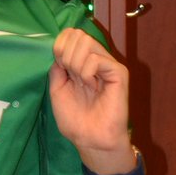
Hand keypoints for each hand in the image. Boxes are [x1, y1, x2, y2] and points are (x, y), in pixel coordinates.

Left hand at [49, 27, 132, 169]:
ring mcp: (108, 65)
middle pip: (77, 34)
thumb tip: (59, 50)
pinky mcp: (119, 73)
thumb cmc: (75, 119)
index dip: (60, 45)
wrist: (90, 140)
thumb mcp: (57, 89)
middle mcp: (96, 59)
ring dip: (75, 63)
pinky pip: (96, 59)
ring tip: (81, 82)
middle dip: (66, 54)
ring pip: (86, 42)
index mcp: (82, 62)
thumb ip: (57, 68)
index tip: (59, 65)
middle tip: (70, 75)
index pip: (71, 34)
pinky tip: (91, 85)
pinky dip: (86, 71)